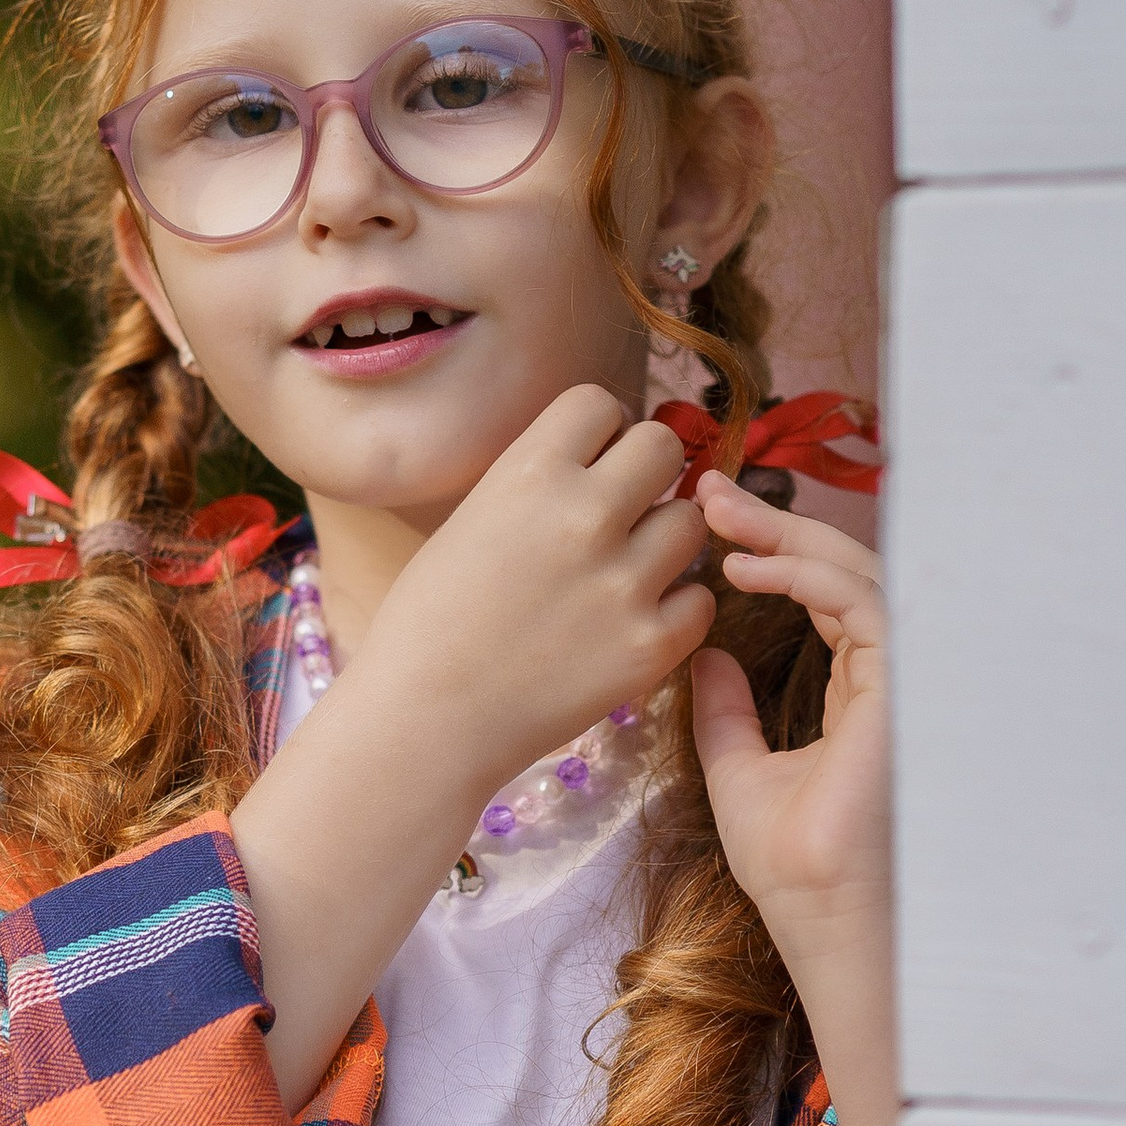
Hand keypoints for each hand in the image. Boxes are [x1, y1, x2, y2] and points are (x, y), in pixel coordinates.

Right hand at [353, 386, 712, 790]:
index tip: (587, 464)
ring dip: (664, 539)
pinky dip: (674, 610)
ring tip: (625, 571)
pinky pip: (700, 600)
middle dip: (646, 473)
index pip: (601, 403)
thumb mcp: (471, 522)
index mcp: (530, 473)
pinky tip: (632, 623)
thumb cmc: (427, 624)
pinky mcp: (650, 645)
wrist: (425, 721)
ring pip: (692, 522)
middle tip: (622, 511)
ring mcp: (625, 582)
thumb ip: (536, 484)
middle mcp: (586, 515)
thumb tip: (596, 460)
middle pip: (663, 447)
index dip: (598, 433)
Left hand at [687, 472, 888, 923]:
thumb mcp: (737, 771)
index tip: (709, 526)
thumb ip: (726, 714)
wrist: (820, 917)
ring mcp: (903, 678)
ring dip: (787, 535)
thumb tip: (705, 656)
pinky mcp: (904, 686)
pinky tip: (749, 565)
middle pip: (841, 571)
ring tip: (717, 517)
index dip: (771, 552)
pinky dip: (807, 574)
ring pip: (857, 573)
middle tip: (709, 492)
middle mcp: (887, 677)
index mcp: (858, 691)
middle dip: (777, 522)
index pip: (823, 597)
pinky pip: (863, 601)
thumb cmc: (792, 864)